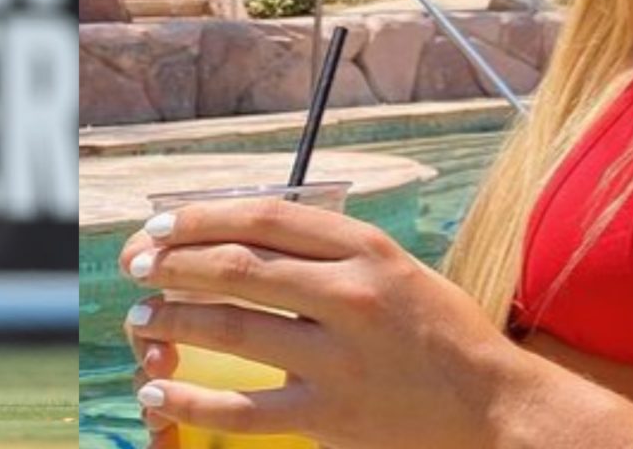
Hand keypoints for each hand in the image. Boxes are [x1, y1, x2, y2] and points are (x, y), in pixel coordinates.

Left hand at [120, 198, 514, 448]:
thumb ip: (331, 249)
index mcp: (367, 250)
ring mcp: (340, 359)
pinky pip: (241, 407)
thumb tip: (241, 233)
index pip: (263, 218)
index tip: (162, 225)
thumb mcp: (398, 268)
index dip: (200, 217)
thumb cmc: (442, 335)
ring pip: (230, 329)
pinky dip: (189, 399)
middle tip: (136, 268)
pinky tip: (156, 391)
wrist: (497, 410)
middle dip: (172, 264)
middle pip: (236, 267)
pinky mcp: (331, 416)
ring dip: (170, 321)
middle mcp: (351, 296)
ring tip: (138, 321)